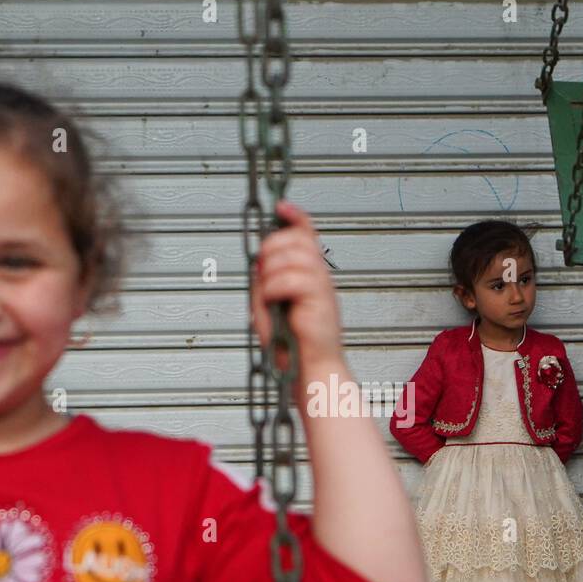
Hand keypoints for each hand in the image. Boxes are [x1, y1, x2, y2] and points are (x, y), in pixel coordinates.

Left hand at [250, 200, 343, 372]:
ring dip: (271, 273)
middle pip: (297, 239)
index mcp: (310, 275)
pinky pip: (291, 279)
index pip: (307, 235)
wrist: (309, 374)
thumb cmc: (291, 347)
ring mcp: (323, 288)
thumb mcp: (269, 307)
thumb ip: (265, 282)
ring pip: (293, 256)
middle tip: (262, 272)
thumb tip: (259, 260)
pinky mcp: (322, 301)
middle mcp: (320, 278)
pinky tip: (274, 304)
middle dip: (271, 248)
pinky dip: (274, 289)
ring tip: (269, 296)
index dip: (295, 217)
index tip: (282, 207)